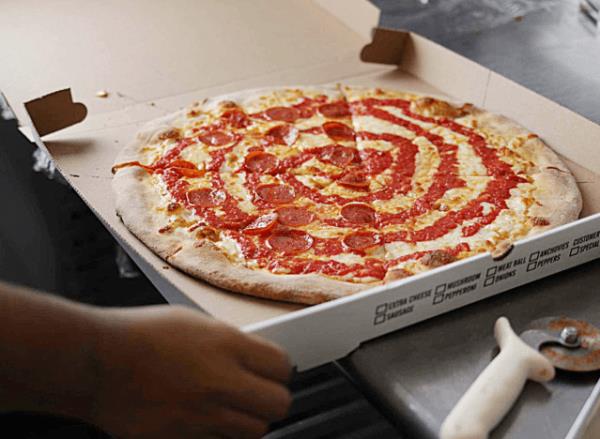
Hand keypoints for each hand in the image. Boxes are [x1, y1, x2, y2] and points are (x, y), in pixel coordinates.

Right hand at [90, 305, 291, 437]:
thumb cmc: (140, 334)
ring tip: (229, 407)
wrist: (97, 363)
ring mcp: (203, 415)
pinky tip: (204, 419)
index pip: (283, 365)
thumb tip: (254, 360)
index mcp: (226, 345)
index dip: (280, 369)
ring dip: (248, 420)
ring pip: (254, 431)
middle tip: (260, 393)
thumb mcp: (195, 323)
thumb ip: (230, 343)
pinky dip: (219, 434)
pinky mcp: (183, 438)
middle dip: (273, 398)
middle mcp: (221, 382)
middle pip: (279, 404)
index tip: (272, 370)